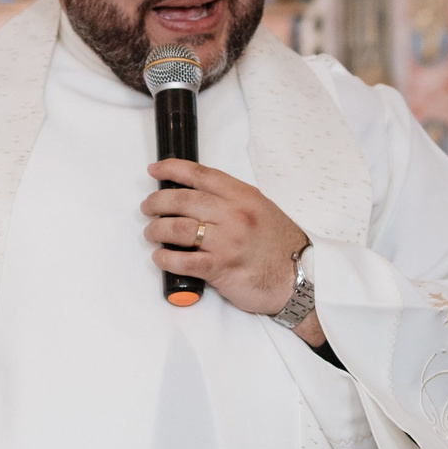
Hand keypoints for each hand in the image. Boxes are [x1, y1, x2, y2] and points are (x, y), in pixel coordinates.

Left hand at [143, 161, 310, 322]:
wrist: (300, 279)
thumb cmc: (279, 246)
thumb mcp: (261, 210)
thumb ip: (232, 202)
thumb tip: (195, 198)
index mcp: (243, 196)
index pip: (201, 175)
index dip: (172, 169)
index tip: (155, 170)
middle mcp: (234, 215)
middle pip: (182, 200)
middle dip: (157, 202)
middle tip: (148, 207)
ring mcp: (227, 242)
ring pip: (177, 229)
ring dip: (156, 230)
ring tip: (151, 233)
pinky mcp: (221, 268)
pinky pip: (183, 261)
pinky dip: (165, 258)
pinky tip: (161, 257)